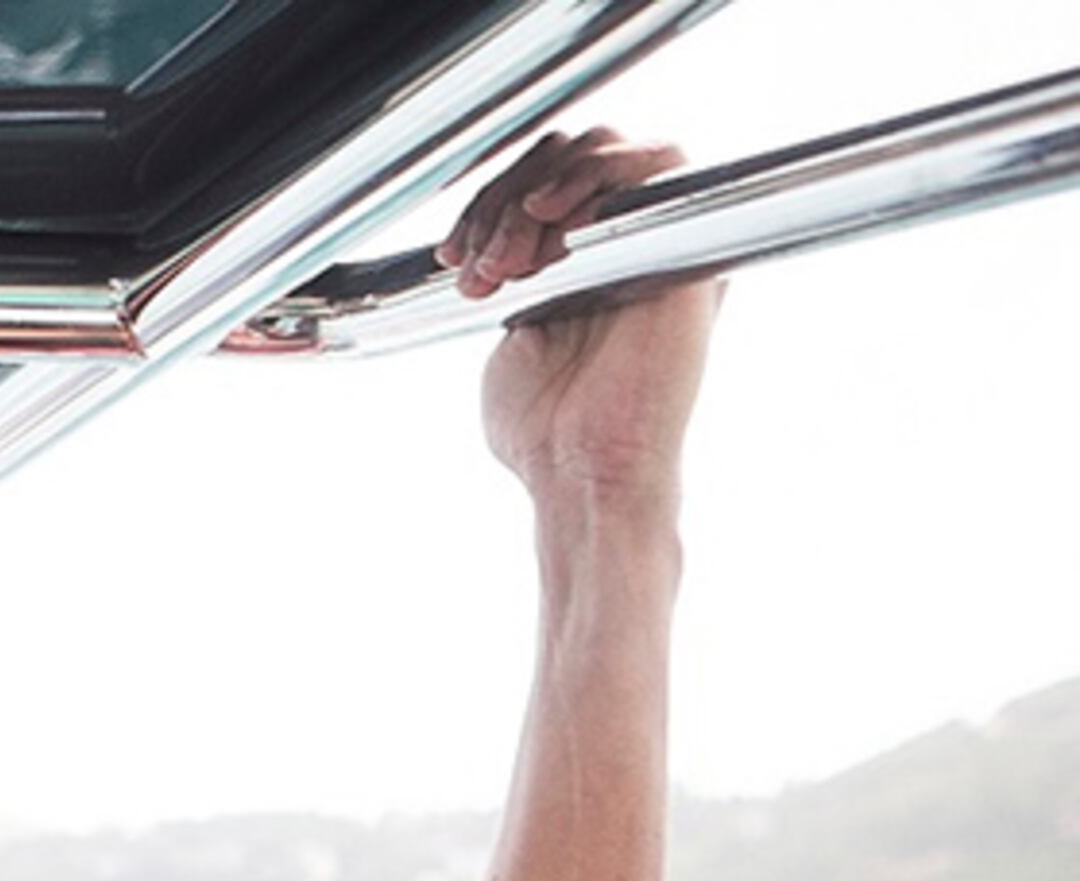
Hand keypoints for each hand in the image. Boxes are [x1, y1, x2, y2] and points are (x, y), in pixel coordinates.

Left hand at [442, 128, 717, 508]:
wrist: (580, 470)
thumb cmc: (546, 431)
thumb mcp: (509, 339)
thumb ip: (510, 280)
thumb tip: (491, 244)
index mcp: (586, 266)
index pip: (542, 182)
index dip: (489, 201)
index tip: (450, 253)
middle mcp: (629, 247)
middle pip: (569, 155)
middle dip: (503, 199)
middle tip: (479, 263)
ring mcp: (662, 241)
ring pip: (604, 151)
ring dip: (535, 195)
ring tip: (508, 263)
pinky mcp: (687, 245)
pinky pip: (656, 166)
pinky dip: (594, 179)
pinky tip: (549, 227)